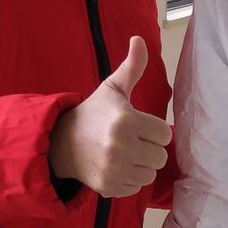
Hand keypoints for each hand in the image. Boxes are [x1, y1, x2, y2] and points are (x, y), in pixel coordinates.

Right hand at [49, 36, 171, 197]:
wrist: (62, 142)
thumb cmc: (95, 113)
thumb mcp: (113, 88)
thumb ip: (132, 66)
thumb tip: (139, 39)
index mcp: (126, 121)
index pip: (165, 134)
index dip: (155, 130)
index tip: (140, 125)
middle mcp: (121, 147)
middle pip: (160, 156)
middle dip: (150, 148)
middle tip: (133, 139)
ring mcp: (114, 170)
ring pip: (150, 173)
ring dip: (142, 164)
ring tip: (126, 152)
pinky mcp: (109, 187)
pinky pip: (136, 187)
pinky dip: (130, 179)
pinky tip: (118, 166)